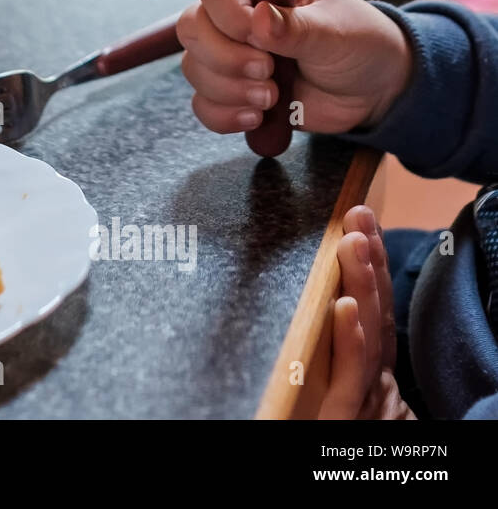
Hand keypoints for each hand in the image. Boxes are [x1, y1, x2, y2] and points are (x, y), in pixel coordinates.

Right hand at [176, 0, 411, 135]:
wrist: (374, 90)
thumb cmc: (360, 44)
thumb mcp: (337, 32)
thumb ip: (298, 27)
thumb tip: (259, 18)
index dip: (227, 13)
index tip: (259, 37)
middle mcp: (235, 19)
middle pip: (192, 28)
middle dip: (225, 59)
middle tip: (268, 72)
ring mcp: (230, 56)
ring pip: (194, 69)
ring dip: (229, 90)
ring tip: (272, 98)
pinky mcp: (232, 92)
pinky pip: (203, 105)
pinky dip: (225, 116)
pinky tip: (257, 117)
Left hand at [319, 206, 414, 418]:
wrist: (328, 474)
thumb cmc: (311, 430)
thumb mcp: (321, 394)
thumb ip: (326, 355)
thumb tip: (315, 305)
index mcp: (366, 378)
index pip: (371, 312)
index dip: (370, 267)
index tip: (358, 219)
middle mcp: (371, 388)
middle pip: (376, 316)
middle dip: (370, 263)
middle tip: (357, 213)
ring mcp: (363, 406)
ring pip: (369, 340)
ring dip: (363, 287)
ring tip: (354, 241)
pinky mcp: (342, 425)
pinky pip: (348, 381)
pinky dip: (351, 341)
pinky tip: (346, 307)